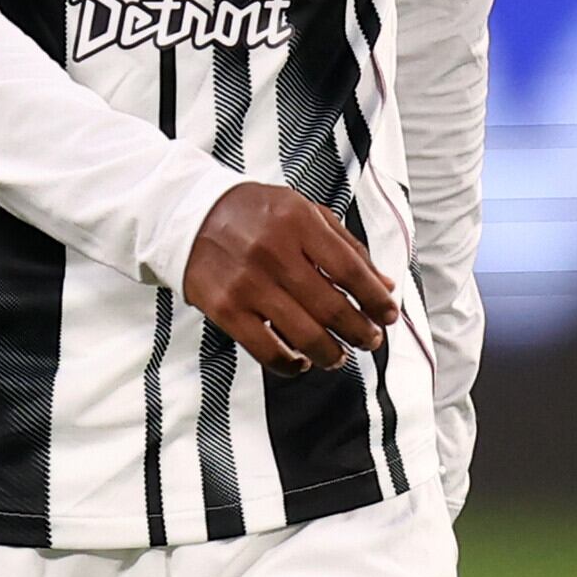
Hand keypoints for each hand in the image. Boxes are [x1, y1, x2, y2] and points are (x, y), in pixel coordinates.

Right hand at [180, 183, 401, 373]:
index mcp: (298, 222)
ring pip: (304, 336)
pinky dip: (290, 364)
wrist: (188, 215)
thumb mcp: (303, 211)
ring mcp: (247, 284)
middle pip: (332, 308)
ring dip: (331, 354)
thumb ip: (346, 246)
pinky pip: (266, 350)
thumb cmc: (253, 213)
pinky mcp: (225, 309)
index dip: (376, 300)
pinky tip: (302, 362)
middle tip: (370, 341)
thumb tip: (384, 285)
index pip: (351, 271)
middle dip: (360, 332)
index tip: (388, 316)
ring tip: (339, 356)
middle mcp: (273, 252)